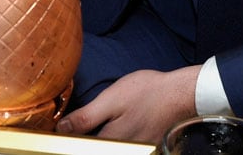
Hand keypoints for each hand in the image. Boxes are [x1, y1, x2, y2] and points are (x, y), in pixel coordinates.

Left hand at [56, 66, 200, 143]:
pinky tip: (122, 125)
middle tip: (84, 124)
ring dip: (102, 138)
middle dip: (87, 138)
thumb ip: (86, 117)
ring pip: (112, 147)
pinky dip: (118, 140)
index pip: (81, 147)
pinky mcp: (146, 148)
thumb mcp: (112, 99)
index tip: (64, 129)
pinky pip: (124, 146)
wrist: (181, 94)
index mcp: (110, 141)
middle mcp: (123, 150)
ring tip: (104, 123)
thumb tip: (62, 129)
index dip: (70, 138)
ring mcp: (136, 151)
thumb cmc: (148, 92)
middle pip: (97, 148)